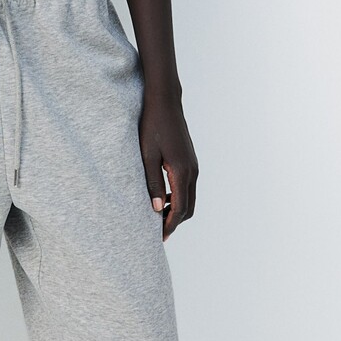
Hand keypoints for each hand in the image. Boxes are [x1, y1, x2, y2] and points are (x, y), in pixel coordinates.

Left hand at [138, 88, 197, 240]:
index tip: (158, 238)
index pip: (178, 209)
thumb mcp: (147, 156)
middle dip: (174, 222)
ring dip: (176, 210)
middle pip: (188, 208)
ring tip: (157, 217)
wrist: (165, 103)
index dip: (169, 226)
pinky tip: (161, 198)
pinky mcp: (190, 161)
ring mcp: (194, 166)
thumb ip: (151, 183)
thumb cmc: (152, 127)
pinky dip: (178, 198)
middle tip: (157, 232)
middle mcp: (192, 171)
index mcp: (182, 172)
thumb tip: (155, 209)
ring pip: (190, 198)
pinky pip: (188, 187)